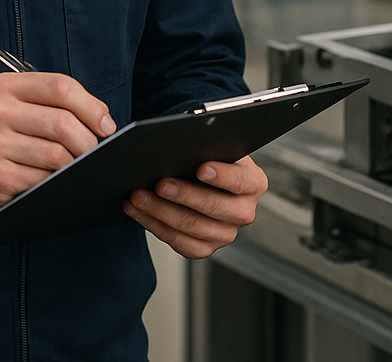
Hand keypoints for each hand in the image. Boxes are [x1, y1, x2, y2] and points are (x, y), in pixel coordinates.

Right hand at [0, 72, 114, 219]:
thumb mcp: (4, 101)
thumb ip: (45, 99)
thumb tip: (99, 114)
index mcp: (3, 86)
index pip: (61, 87)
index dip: (91, 105)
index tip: (105, 122)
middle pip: (63, 123)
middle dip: (89, 139)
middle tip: (94, 148)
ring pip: (57, 154)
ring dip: (75, 162)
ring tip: (76, 164)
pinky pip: (43, 179)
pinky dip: (56, 180)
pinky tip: (55, 178)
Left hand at [122, 156, 266, 258]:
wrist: (205, 181)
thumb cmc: (209, 158)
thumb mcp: (217, 147)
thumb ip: (208, 145)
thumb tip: (183, 143)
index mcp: (253, 183)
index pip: (239, 180)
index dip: (221, 175)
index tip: (201, 168)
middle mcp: (244, 212)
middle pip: (212, 206)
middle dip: (182, 194)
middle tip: (159, 183)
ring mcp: (225, 234)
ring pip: (190, 226)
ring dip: (159, 211)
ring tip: (138, 196)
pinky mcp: (205, 248)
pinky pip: (178, 242)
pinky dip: (154, 225)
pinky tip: (138, 211)